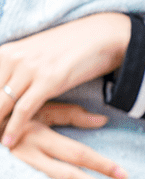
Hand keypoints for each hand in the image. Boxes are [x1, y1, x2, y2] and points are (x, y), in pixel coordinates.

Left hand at [0, 13, 130, 146]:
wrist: (101, 36)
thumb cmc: (70, 48)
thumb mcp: (36, 55)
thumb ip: (17, 70)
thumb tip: (8, 89)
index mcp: (6, 52)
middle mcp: (13, 58)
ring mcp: (31, 69)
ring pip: (1, 104)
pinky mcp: (49, 80)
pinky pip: (24, 109)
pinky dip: (14, 128)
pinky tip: (8, 142)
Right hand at [9, 103, 126, 178]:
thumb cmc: (10, 121)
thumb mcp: (36, 112)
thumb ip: (69, 115)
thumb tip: (103, 120)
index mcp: (35, 135)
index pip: (77, 153)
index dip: (102, 165)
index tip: (124, 175)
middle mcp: (26, 156)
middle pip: (69, 176)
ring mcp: (17, 174)